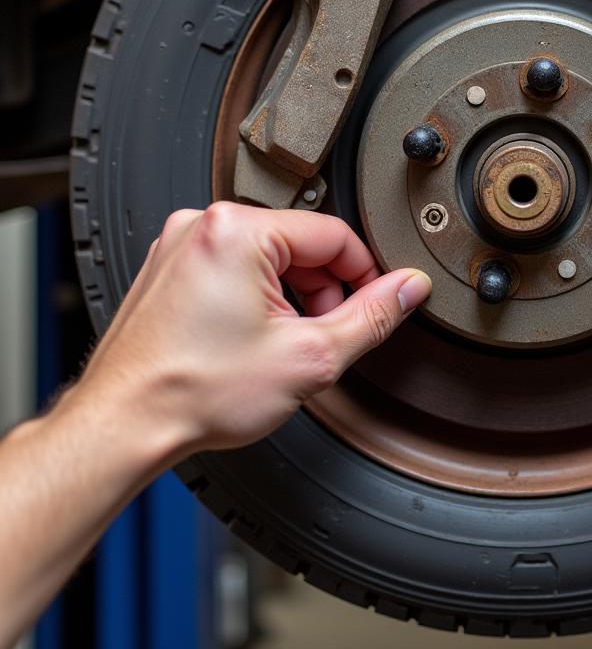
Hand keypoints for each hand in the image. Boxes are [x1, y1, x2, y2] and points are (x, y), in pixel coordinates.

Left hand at [78, 202, 431, 458]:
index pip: (335, 234)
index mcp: (237, 229)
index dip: (365, 274)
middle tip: (321, 338)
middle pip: (301, 245)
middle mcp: (203, 225)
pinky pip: (234, 268)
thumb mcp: (311, 357)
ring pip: (269, 258)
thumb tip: (408, 288)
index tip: (373, 305)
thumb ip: (373, 317)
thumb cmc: (194, 392)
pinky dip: (256, 300)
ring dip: (291, 298)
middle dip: (323, 292)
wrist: (123, 426)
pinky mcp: (168, 269)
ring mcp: (180, 246)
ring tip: (282, 346)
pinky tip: (252, 341)